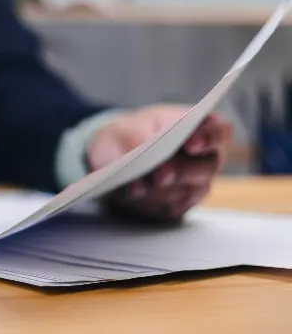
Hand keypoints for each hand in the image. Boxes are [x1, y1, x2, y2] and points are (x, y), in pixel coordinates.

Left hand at [87, 105, 231, 221]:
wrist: (116, 157)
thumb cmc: (131, 135)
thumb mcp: (128, 127)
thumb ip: (138, 133)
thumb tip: (143, 144)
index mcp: (200, 129)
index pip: (218, 132)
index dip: (209, 139)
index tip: (191, 145)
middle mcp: (205, 158)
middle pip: (206, 167)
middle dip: (182, 171)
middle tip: (161, 173)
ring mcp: (194, 184)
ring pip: (188, 191)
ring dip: (163, 189)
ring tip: (138, 184)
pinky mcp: (179, 204)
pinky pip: (171, 207)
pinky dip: (151, 200)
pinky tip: (133, 192)